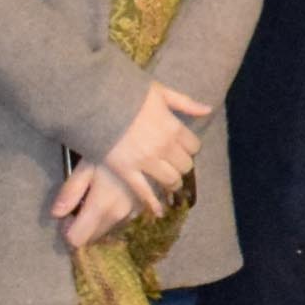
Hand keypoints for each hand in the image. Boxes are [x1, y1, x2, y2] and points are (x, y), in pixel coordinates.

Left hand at [50, 159, 147, 252]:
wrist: (150, 143)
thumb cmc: (113, 150)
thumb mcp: (86, 166)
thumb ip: (71, 191)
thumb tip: (56, 214)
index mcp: (101, 207)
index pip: (78, 238)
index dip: (68, 230)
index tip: (67, 215)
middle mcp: (118, 216)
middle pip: (93, 237)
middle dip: (82, 226)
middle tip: (79, 202)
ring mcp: (133, 213)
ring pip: (107, 228)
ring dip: (98, 220)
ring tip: (97, 194)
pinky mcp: (143, 207)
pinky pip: (121, 219)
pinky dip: (113, 213)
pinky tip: (113, 193)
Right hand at [99, 81, 208, 207]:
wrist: (97, 102)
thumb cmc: (127, 94)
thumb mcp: (160, 92)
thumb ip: (184, 103)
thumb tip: (207, 110)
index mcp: (173, 127)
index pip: (193, 146)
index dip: (190, 148)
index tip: (184, 149)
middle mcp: (163, 147)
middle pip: (184, 165)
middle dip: (183, 166)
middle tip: (177, 166)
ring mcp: (145, 161)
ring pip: (170, 180)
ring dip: (173, 183)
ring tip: (171, 184)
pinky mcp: (126, 171)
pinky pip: (144, 192)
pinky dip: (153, 204)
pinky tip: (158, 211)